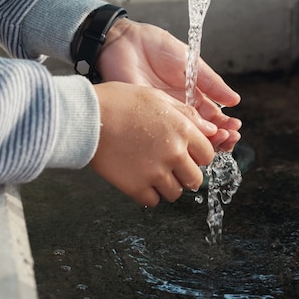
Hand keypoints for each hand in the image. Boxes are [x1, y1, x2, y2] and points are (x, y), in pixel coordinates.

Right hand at [91, 81, 215, 206]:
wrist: (87, 117)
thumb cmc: (119, 102)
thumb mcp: (157, 97)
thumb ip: (186, 114)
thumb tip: (210, 129)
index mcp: (182, 130)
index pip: (207, 155)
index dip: (197, 155)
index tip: (187, 154)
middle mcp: (174, 153)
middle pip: (195, 179)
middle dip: (185, 174)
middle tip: (170, 167)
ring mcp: (156, 172)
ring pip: (175, 193)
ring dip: (167, 185)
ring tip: (152, 173)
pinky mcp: (136, 187)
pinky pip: (153, 201)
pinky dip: (148, 194)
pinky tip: (139, 180)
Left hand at [97, 18, 241, 151]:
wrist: (127, 40)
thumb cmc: (156, 47)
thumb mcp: (191, 63)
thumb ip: (210, 82)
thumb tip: (234, 100)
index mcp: (191, 97)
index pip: (212, 118)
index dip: (225, 125)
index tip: (234, 127)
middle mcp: (178, 110)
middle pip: (201, 132)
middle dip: (218, 138)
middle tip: (228, 137)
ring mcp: (162, 115)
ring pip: (184, 137)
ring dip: (202, 142)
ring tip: (216, 139)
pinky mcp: (145, 116)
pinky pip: (162, 133)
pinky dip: (177, 138)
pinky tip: (189, 138)